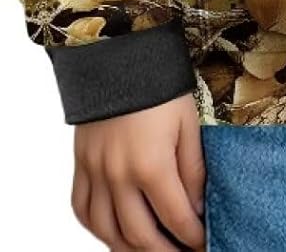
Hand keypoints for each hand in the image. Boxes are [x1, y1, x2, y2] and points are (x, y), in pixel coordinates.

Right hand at [71, 92, 205, 250]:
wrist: (117, 53)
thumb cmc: (159, 85)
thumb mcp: (189, 122)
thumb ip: (194, 169)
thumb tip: (198, 207)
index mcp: (151, 165)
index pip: (176, 219)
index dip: (193, 238)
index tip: (205, 244)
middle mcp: (118, 176)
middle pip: (141, 236)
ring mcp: (95, 172)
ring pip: (108, 232)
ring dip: (130, 250)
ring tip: (152, 251)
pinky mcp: (80, 164)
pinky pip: (82, 210)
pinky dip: (98, 229)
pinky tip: (115, 233)